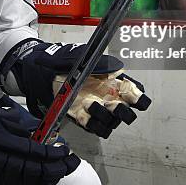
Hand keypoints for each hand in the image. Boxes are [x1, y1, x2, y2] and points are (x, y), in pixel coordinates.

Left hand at [9, 42, 150, 138]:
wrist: (46, 70)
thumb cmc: (68, 61)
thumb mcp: (85, 56)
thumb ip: (102, 62)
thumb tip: (116, 67)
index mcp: (116, 81)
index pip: (137, 93)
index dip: (139, 98)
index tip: (131, 95)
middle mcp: (110, 97)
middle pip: (127, 114)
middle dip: (122, 112)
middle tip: (112, 104)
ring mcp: (98, 109)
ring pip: (111, 123)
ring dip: (103, 117)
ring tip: (90, 104)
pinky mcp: (84, 118)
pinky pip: (95, 128)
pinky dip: (90, 123)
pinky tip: (82, 112)